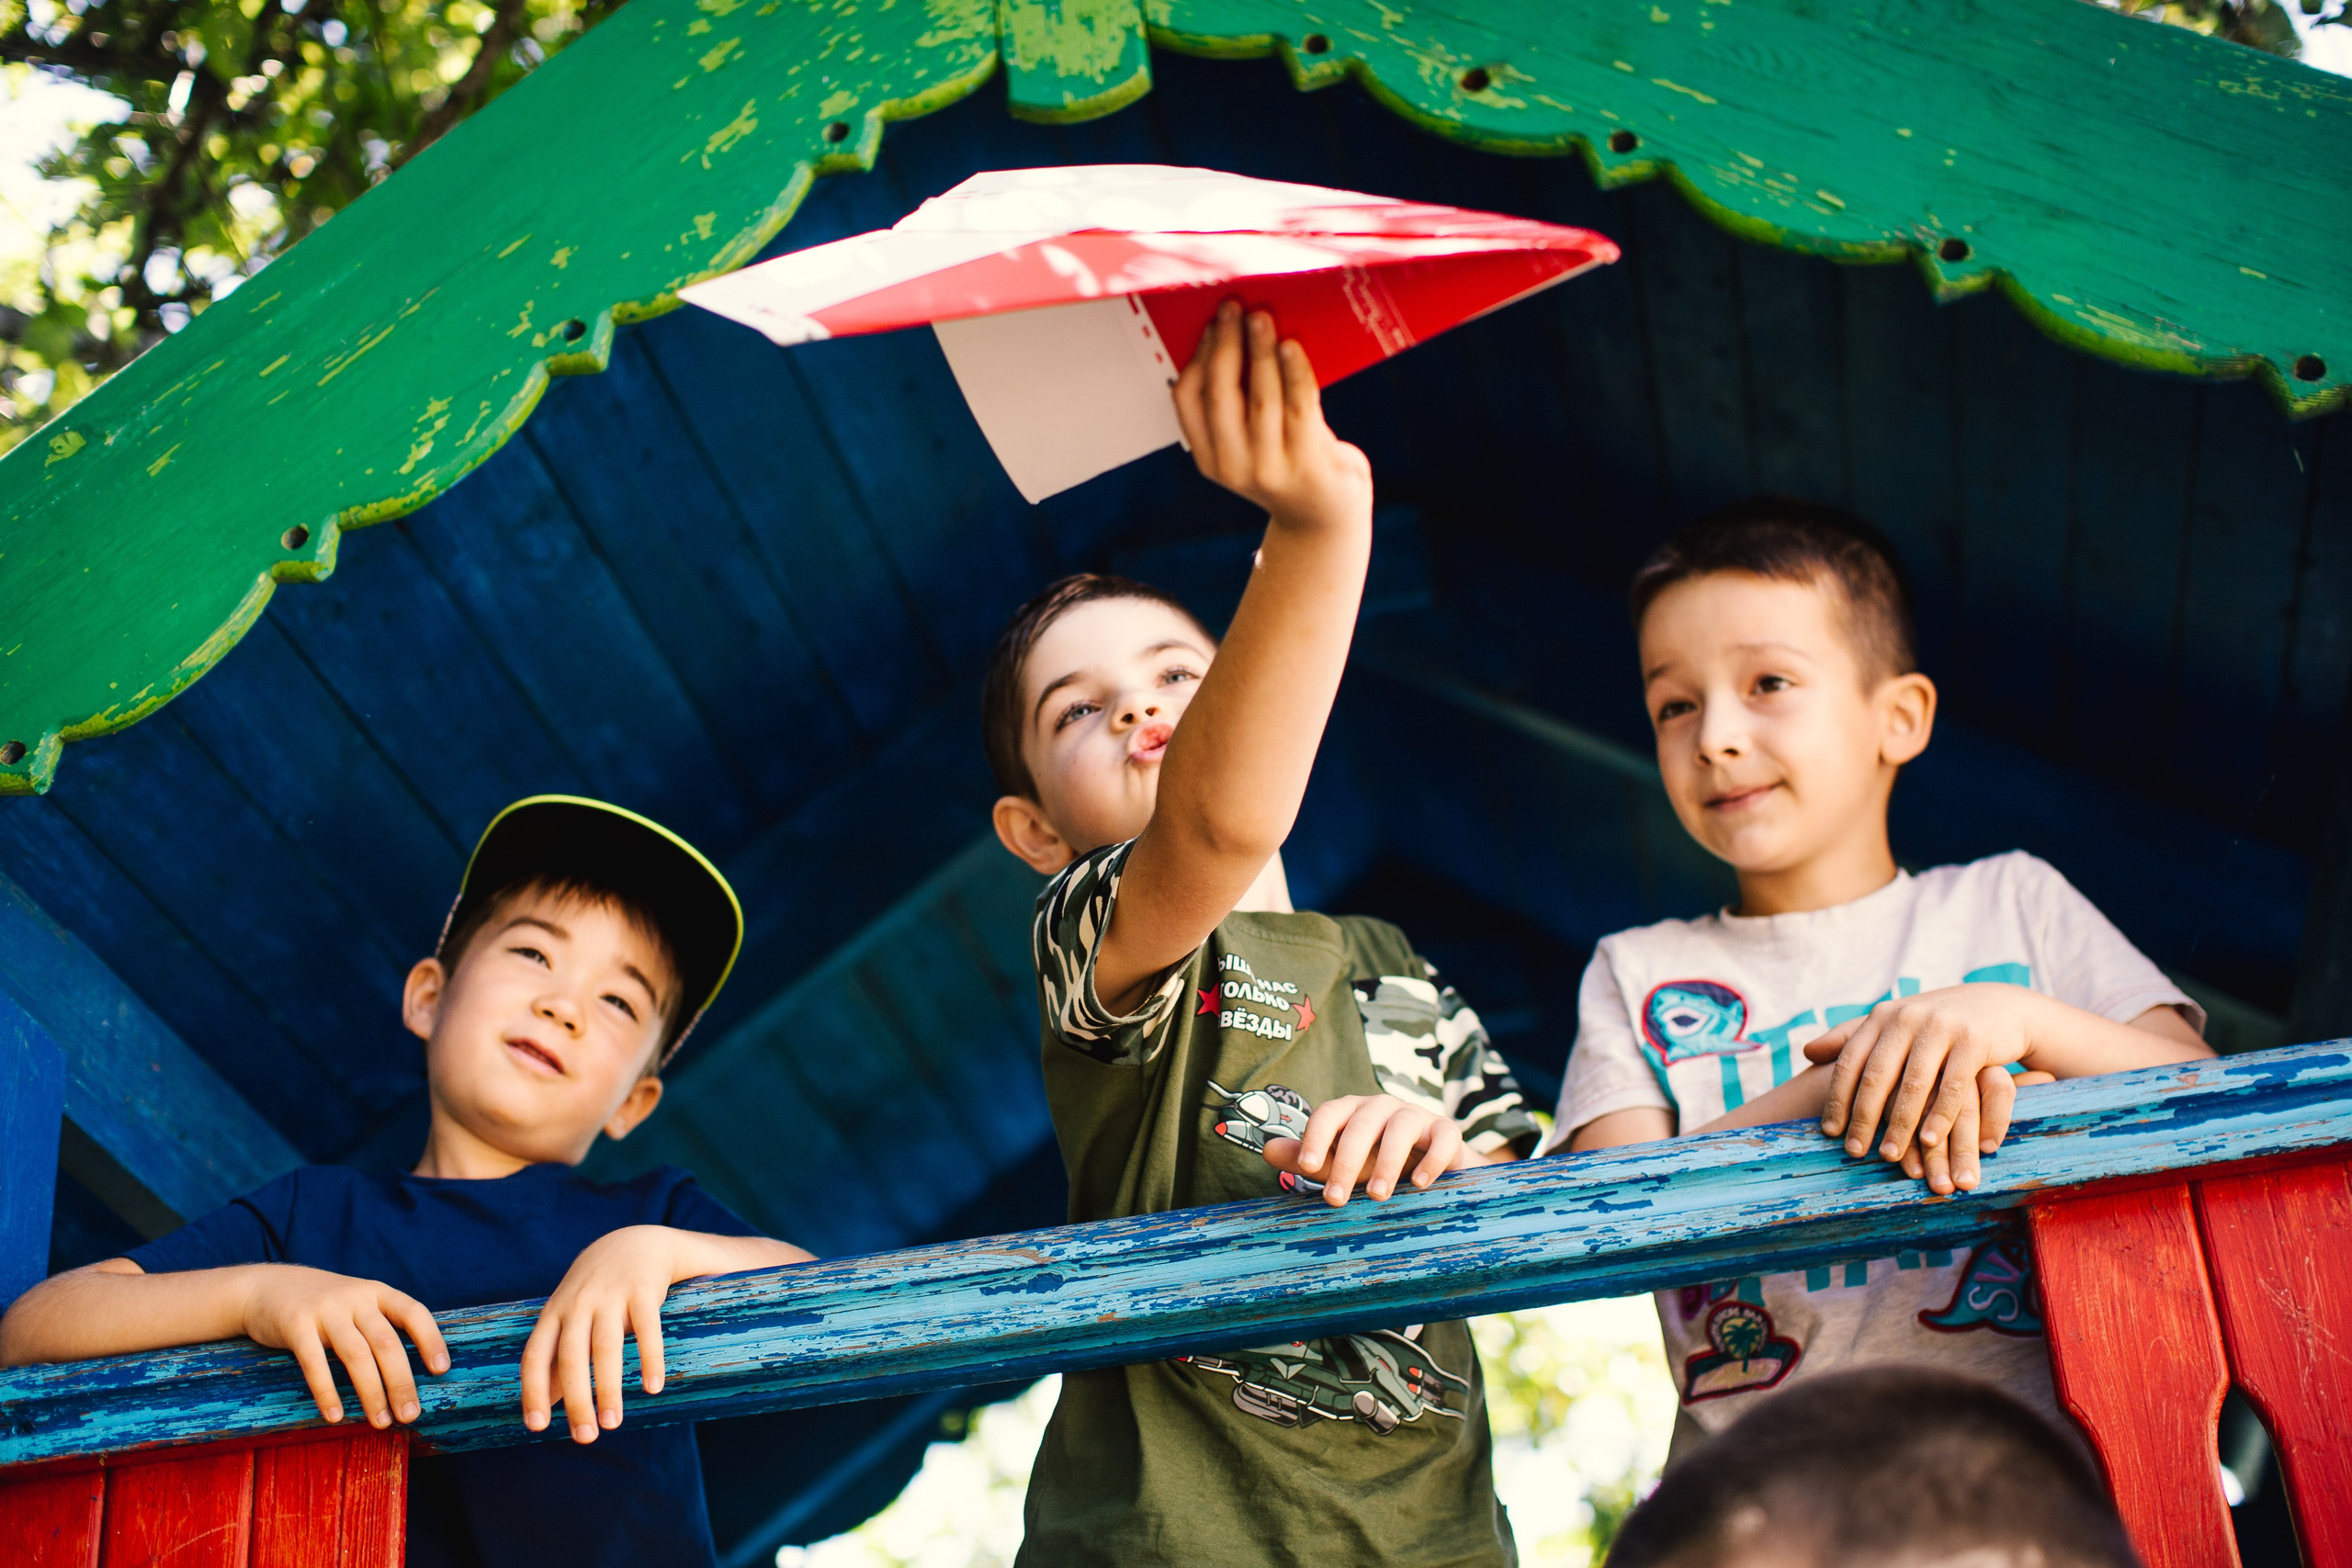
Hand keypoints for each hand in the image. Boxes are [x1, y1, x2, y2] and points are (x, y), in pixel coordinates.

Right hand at [240, 1265, 448, 1428]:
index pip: (413, 1313)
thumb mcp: (356, 1302)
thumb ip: (379, 1325)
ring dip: (372, 1393)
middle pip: (387, 1343)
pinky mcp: (295, 1324)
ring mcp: (325, 1310)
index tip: (442, 1370)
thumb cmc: (322, 1305)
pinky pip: (314, 1362)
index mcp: (376, 1292)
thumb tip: (410, 1373)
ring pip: (357, 1355)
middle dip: (402, 1382)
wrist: (265, 1287)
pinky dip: (327, 1391)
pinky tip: (335, 1416)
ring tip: (381, 1422)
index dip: (430, 1340)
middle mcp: (355, 1298)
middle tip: (410, 1415)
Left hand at [520, 1226, 814, 1441]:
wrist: (636, 1243)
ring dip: (608, 1388)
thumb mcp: (570, 1317)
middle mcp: (578, 1303)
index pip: (535, 1356)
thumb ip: (557, 1357)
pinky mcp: (643, 1289)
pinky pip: (646, 1329)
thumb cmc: (597, 1292)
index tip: (537, 1427)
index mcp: (555, 1313)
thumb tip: (547, 1406)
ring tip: (613, 1423)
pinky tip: (652, 1388)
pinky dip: (649, 1359)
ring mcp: (610, 1294)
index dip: (533, 1391)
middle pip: (571, 1358)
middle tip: (585, 1437)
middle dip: (576, 1400)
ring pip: (605, 1347)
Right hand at [1173, 301, 1371, 533]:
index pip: (1187, 400)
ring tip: (1261, 317)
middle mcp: (1233, 465)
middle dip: (1225, 344)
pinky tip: (1291, 346)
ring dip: (1259, 351)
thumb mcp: (1249, 443)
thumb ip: (1236, 405)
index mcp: (1209, 457)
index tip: (1211, 323)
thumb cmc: (1287, 462)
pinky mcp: (1307, 464)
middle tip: (1232, 306)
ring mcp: (1271, 468)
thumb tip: (1232, 333)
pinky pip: (1300, 407)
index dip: (1197, 356)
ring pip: (1260, 398)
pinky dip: (1295, 372)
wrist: (1324, 516)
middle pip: (1221, 394)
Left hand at [1262, 1094, 1472, 1206]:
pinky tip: (1421, 1183)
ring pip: (1400, 1129)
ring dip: (1387, 1162)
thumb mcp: (1340, 1162)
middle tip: (1336, 1199)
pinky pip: (1442, 1137)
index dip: (1316, 1137)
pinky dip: (1432, 1159)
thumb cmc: (1376, 1161)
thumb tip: (1266, 1150)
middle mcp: (1381, 1107)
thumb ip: (1307, 1157)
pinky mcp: (1446, 1131)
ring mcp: (1415, 1116)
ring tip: (1378, 1196)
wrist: (1431, 1165)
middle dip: (1346, 1161)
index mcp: (1351, 1112)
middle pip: (1361, 1125)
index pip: (1329, 1114)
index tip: (1306, 1168)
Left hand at [1804, 986, 2057, 1193]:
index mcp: (1883, 1016)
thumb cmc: (1938, 1024)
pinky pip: (1953, 1086)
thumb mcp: (1895, 1023)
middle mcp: (1907, 1018)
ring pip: (1914, 1085)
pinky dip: (1940, 1116)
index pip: (1851, 1061)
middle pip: (1877, 1076)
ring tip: (1888, 1155)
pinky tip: (1928, 1141)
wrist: (2002, 1007)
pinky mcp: (1974, 1041)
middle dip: (1863, 1117)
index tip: (1829, 1132)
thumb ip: (1851, 1037)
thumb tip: (1807, 1053)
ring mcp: (1941, 1027)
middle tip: (1853, 1152)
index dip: (1837, 1097)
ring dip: (1900, 1125)